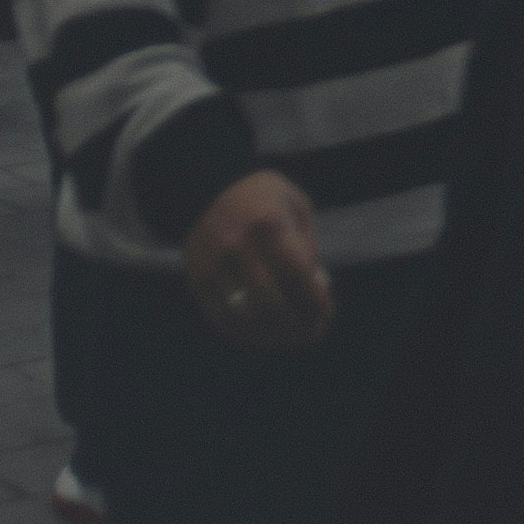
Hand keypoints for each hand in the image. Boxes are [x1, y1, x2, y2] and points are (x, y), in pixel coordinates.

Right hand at [183, 171, 331, 349]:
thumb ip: (307, 245)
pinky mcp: (196, 277)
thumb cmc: (266, 198)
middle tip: (312, 332)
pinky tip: (263, 338)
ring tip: (291, 339)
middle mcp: (236, 245)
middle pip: (271, 302)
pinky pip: (221, 317)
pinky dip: (245, 334)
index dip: (315, 301)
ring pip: (245, 315)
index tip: (326, 315)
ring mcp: (212, 263)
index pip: (297, 275)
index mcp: (266, 223)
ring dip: (272, 335)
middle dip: (296, 324)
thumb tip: (316, 289)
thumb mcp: (296, 205)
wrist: (210, 185)